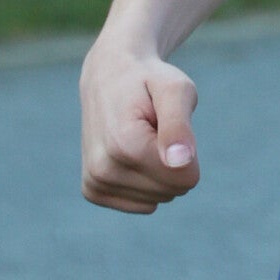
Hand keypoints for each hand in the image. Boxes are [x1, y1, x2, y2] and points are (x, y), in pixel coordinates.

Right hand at [80, 39, 200, 211]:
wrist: (108, 75)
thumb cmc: (149, 81)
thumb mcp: (175, 89)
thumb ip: (179, 125)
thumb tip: (181, 163)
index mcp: (124, 145)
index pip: (186, 178)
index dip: (187, 148)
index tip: (166, 122)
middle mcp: (103, 170)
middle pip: (173, 190)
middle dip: (174, 160)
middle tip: (153, 128)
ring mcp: (95, 183)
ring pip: (159, 198)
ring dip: (159, 168)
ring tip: (141, 136)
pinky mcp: (92, 191)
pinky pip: (144, 204)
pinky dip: (145, 181)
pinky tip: (131, 152)